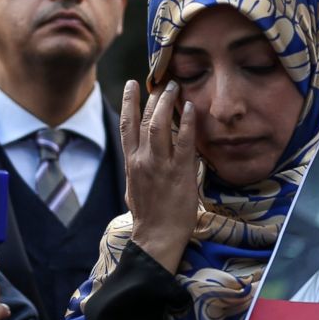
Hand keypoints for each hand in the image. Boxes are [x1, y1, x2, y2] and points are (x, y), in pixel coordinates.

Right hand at [121, 79, 197, 271]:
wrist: (157, 237)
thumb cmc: (149, 216)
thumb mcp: (135, 189)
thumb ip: (139, 171)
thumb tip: (142, 161)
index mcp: (131, 163)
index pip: (126, 126)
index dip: (128, 103)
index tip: (131, 85)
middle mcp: (142, 160)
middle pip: (144, 120)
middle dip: (152, 97)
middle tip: (162, 82)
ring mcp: (160, 166)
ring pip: (160, 126)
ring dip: (167, 104)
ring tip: (175, 88)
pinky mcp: (179, 173)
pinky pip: (183, 142)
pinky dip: (187, 123)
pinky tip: (191, 109)